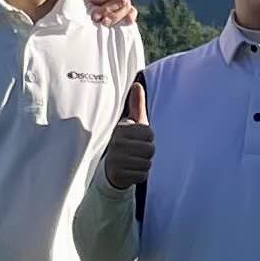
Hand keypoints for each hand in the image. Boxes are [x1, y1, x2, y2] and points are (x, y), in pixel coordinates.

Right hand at [101, 75, 153, 193]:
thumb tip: (137, 85)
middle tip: (136, 151)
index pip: (150, 133)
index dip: (148, 138)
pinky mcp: (118, 175)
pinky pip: (142, 175)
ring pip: (147, 163)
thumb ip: (136, 105)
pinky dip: (140, 174)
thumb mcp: (130, 123)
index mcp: (121, 129)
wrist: (109, 168)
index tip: (139, 139)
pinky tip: (131, 170)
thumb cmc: (125, 142)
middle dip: (147, 152)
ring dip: (144, 164)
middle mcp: (117, 143)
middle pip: (150, 149)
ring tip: (134, 160)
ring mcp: (116, 160)